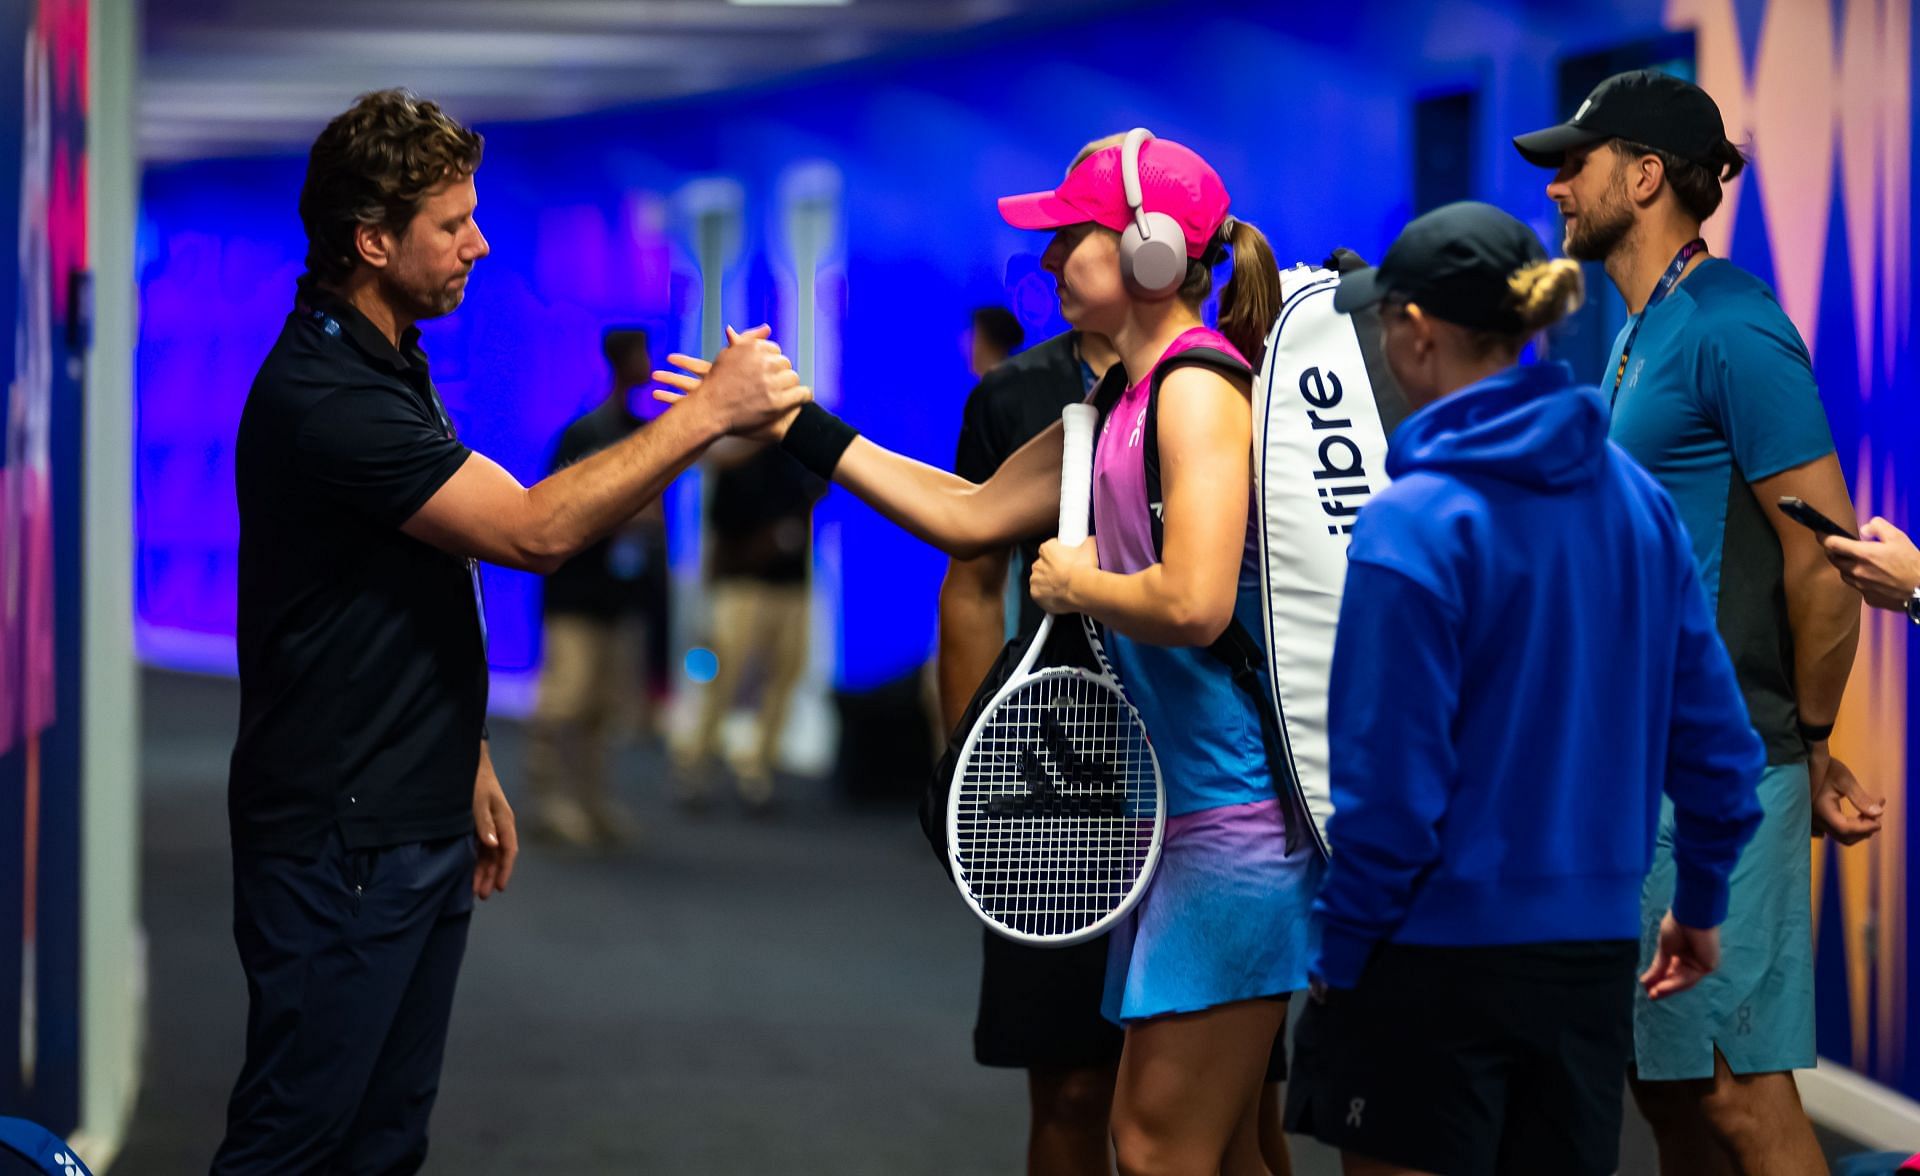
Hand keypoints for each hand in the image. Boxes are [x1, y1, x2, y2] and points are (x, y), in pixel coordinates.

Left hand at [473, 749, 517, 899]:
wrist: (468, 762)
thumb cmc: (475, 780)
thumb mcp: (478, 801)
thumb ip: (484, 823)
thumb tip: (493, 846)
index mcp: (504, 820)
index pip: (508, 850)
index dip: (504, 870)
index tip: (500, 887)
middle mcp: (499, 825)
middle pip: (498, 856)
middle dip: (491, 876)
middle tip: (482, 895)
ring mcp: (489, 825)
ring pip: (488, 854)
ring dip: (483, 871)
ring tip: (475, 890)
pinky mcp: (478, 824)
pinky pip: (479, 848)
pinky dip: (476, 861)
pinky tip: (469, 872)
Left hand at [653, 325, 810, 438]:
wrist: (785, 419)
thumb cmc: (777, 396)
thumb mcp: (762, 371)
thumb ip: (746, 347)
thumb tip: (729, 330)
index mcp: (729, 381)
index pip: (703, 369)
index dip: (685, 363)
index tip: (669, 358)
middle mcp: (722, 394)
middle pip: (691, 385)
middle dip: (672, 379)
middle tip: (653, 374)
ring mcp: (722, 409)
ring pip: (692, 404)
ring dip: (671, 397)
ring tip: (653, 393)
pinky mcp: (725, 422)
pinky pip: (700, 420)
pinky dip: (682, 417)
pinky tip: (668, 421)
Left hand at [1030, 535, 1097, 614]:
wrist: (1082, 589)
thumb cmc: (1084, 568)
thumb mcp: (1090, 548)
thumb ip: (1088, 541)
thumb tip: (1090, 540)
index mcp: (1047, 549)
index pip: (1050, 548)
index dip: (1059, 554)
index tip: (1068, 559)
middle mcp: (1037, 564)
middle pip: (1044, 564)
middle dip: (1053, 569)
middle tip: (1068, 574)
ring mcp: (1035, 580)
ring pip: (1041, 580)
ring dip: (1049, 582)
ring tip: (1065, 586)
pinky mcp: (1035, 594)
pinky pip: (1040, 594)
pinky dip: (1047, 596)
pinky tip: (1058, 596)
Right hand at [1640, 913, 1719, 999]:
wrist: (1691, 915)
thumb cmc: (1677, 926)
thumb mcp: (1664, 949)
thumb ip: (1659, 967)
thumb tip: (1645, 981)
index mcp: (1682, 953)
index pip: (1671, 971)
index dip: (1659, 979)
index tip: (1646, 987)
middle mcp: (1693, 960)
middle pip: (1678, 979)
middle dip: (1663, 988)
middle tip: (1650, 995)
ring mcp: (1701, 963)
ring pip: (1683, 981)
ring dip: (1668, 988)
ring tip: (1654, 994)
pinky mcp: (1708, 965)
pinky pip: (1690, 978)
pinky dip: (1675, 984)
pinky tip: (1662, 987)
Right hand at [1809, 745, 1883, 844]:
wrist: (1805, 761)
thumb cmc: (1826, 767)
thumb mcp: (1845, 780)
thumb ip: (1861, 798)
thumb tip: (1879, 813)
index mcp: (1821, 810)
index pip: (1846, 829)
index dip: (1865, 828)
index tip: (1880, 820)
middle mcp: (1815, 819)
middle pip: (1845, 836)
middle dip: (1864, 828)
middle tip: (1877, 811)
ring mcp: (1814, 821)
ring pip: (1840, 835)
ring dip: (1858, 828)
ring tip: (1869, 810)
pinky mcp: (1815, 819)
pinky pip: (1833, 832)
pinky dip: (1848, 827)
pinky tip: (1856, 816)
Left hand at [1822, 518, 1919, 611]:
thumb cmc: (1911, 562)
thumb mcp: (1898, 537)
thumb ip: (1878, 527)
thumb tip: (1864, 530)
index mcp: (1863, 554)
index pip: (1832, 544)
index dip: (1824, 537)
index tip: (1820, 534)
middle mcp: (1857, 571)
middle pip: (1835, 560)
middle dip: (1835, 552)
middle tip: (1843, 548)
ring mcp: (1861, 587)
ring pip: (1844, 575)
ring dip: (1847, 567)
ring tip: (1860, 562)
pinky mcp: (1868, 598)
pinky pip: (1858, 587)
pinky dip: (1861, 580)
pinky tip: (1874, 578)